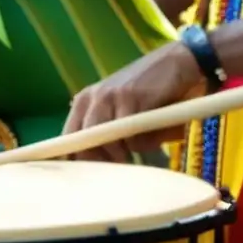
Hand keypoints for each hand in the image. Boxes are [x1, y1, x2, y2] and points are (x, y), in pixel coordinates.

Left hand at [62, 40, 205, 161]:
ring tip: (137, 148)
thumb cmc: (148, 94)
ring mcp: (109, 97)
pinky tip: (152, 136)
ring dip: (121, 153)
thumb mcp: (122, 113)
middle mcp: (92, 98)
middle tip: (118, 166)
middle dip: (99, 161)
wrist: (176, 63)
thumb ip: (109, 136)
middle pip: (83, 143)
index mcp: (84, 101)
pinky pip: (130, 135)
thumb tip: (100, 170)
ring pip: (105, 140)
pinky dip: (141, 143)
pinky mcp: (131, 98)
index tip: (85, 178)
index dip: (75, 161)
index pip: (67, 138)